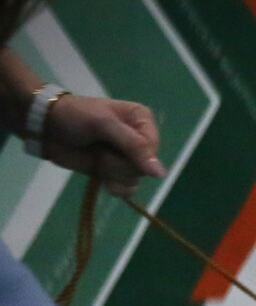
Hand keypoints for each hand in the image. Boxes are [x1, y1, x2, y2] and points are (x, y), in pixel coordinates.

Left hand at [37, 94, 164, 195]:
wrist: (45, 127)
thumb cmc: (75, 116)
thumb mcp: (105, 124)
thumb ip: (134, 146)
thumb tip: (161, 174)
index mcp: (142, 121)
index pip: (153, 149)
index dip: (136, 154)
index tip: (114, 145)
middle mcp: (139, 140)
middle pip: (144, 167)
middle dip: (119, 163)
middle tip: (100, 148)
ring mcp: (126, 158)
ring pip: (134, 179)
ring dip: (112, 173)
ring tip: (97, 157)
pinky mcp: (114, 172)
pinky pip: (127, 189)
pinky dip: (113, 186)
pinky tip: (101, 177)